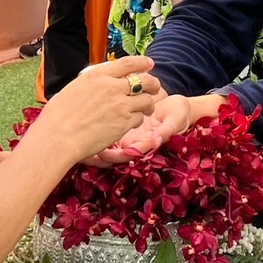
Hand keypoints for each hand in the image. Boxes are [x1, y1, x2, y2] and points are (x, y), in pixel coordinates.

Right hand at [29, 57, 161, 164]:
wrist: (58, 137)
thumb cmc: (58, 116)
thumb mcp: (74, 88)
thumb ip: (93, 83)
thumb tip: (102, 83)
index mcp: (98, 75)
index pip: (128, 63)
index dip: (142, 62)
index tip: (149, 63)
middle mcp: (112, 86)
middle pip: (145, 80)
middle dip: (154, 83)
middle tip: (155, 88)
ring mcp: (120, 104)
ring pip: (147, 100)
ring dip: (148, 104)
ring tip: (146, 109)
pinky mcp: (124, 122)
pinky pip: (139, 118)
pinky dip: (138, 119)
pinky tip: (131, 123)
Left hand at [86, 94, 225, 166]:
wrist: (177, 105)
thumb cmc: (179, 114)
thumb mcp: (175, 121)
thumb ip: (166, 131)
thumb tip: (155, 142)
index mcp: (146, 143)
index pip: (128, 154)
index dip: (115, 156)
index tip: (103, 155)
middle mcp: (135, 141)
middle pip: (115, 152)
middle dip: (100, 154)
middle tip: (86, 153)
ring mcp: (128, 132)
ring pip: (110, 141)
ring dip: (96, 143)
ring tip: (82, 141)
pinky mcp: (124, 122)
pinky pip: (110, 128)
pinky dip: (99, 128)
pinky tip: (88, 123)